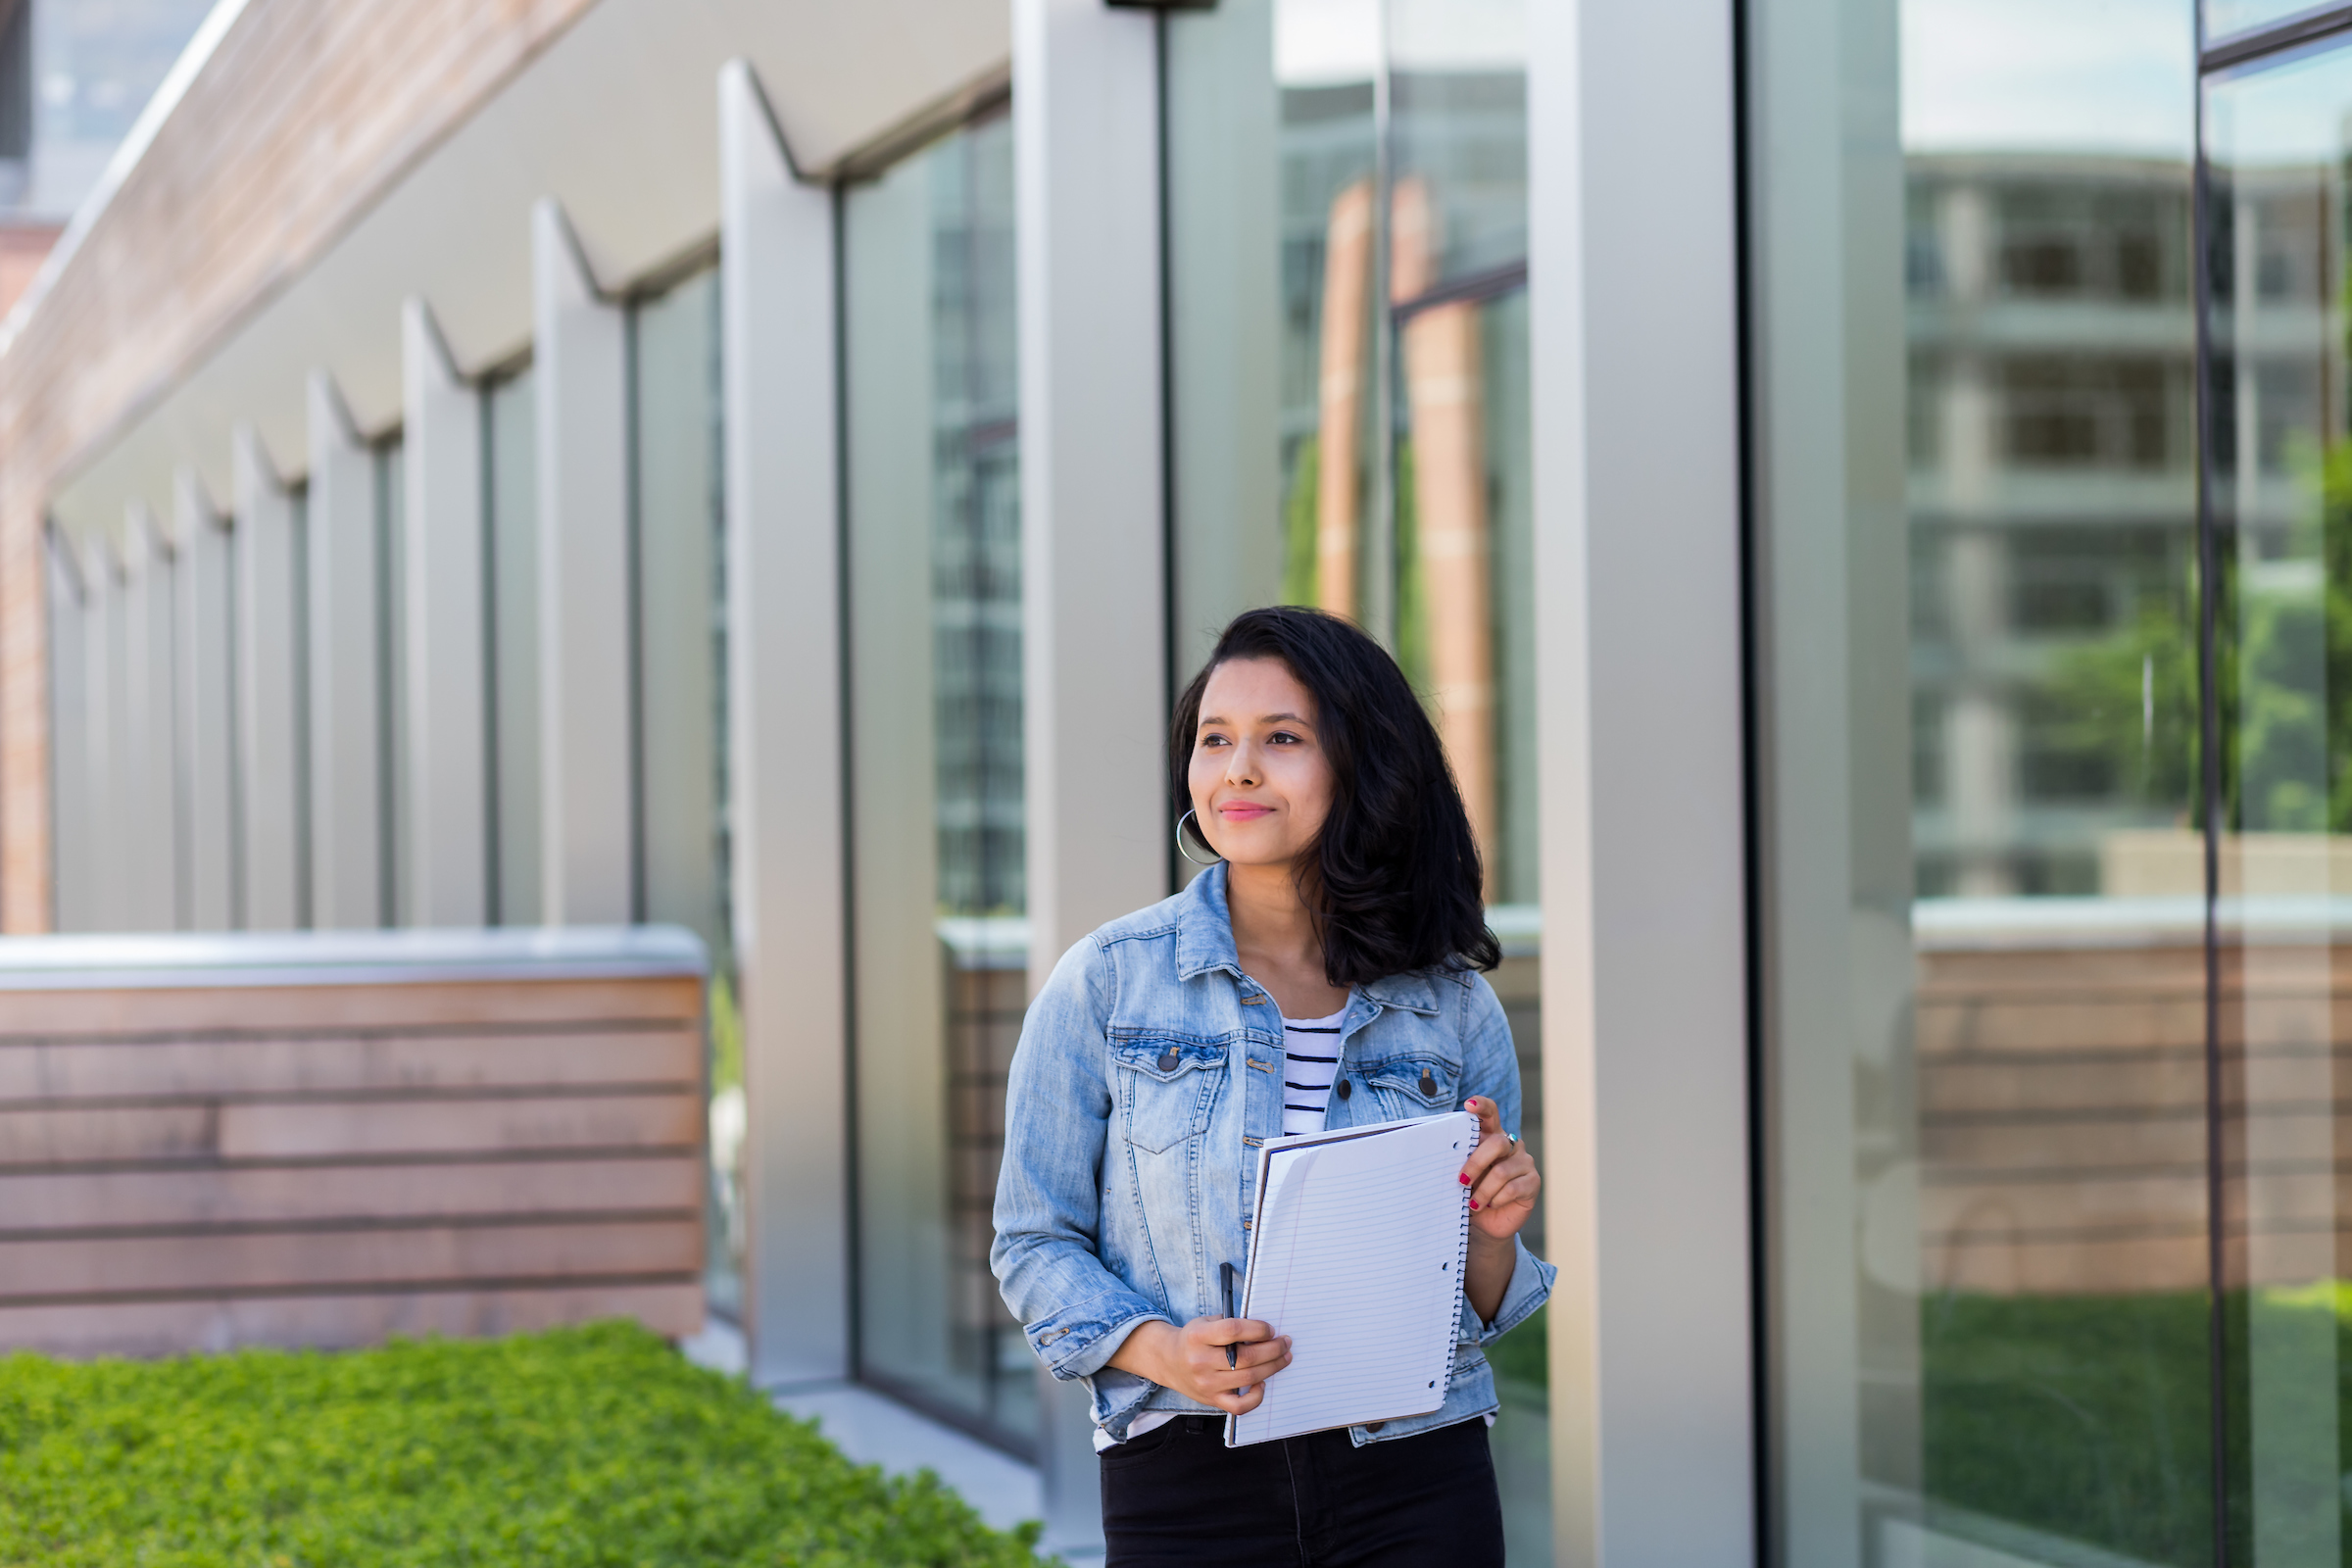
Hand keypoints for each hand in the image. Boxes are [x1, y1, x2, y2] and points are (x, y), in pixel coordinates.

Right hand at [1107, 1316, 1292, 1414]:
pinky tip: (1262, 1383)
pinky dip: (1256, 1397)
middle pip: (1246, 1357)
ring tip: (1283, 1357)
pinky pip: (1240, 1406)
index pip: (1233, 1330)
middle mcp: (1201, 1361)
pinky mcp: (1212, 1400)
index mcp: (1198, 1336)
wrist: (1169, 1361)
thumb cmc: (1194, 1339)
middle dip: (1273, 1349)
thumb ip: (1230, 1324)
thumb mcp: (1205, 1322)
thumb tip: (1265, 1330)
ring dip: (1272, 1367)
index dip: (1257, 1329)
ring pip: (1249, 1378)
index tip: (1270, 1329)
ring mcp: (1207, 1384)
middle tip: (1285, 1343)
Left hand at [1459, 1096, 1538, 1243]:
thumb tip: (1440, 1148)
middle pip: (1496, 1143)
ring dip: (1483, 1191)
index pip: (1490, 1113)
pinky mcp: (1533, 1182)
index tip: (1469, 1105)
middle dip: (1475, 1163)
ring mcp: (1524, 1162)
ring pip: (1501, 1171)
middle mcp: (1511, 1145)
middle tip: (1461, 1181)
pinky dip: (1496, 1200)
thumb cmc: (1471, 1192)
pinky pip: (1512, 1188)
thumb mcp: (1462, 1173)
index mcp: (1491, 1136)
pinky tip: (1490, 1205)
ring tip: (1473, 1204)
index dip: (1482, 1106)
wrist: (1485, 1223)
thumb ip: (1458, 1158)